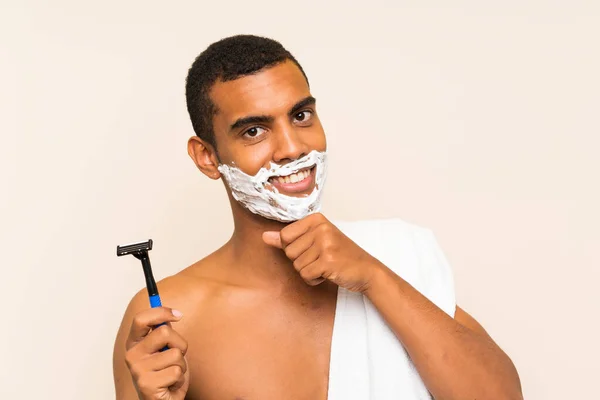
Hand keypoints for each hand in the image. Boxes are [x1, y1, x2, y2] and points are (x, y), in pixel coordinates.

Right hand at [125, 307, 189, 399]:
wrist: (161, 399)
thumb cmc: (164, 372)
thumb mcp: (164, 348)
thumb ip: (163, 332)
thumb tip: (171, 314)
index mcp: (134, 342)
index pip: (141, 319)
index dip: (161, 312)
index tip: (178, 315)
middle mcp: (132, 355)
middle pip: (164, 332)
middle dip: (180, 342)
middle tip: (176, 354)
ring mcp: (138, 370)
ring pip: (175, 354)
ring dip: (181, 364)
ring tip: (172, 372)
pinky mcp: (147, 385)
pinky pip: (176, 371)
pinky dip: (179, 378)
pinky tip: (170, 383)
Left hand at [262, 213, 382, 292]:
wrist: (366, 270)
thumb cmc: (340, 255)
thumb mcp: (315, 242)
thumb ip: (289, 239)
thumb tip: (265, 237)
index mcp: (316, 219)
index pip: (284, 236)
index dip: (295, 249)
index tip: (313, 248)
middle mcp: (321, 228)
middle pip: (289, 252)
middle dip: (302, 261)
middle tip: (322, 259)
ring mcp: (325, 244)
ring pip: (297, 265)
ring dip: (309, 272)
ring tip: (326, 266)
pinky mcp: (328, 261)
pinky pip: (305, 275)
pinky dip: (314, 280)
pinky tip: (328, 274)